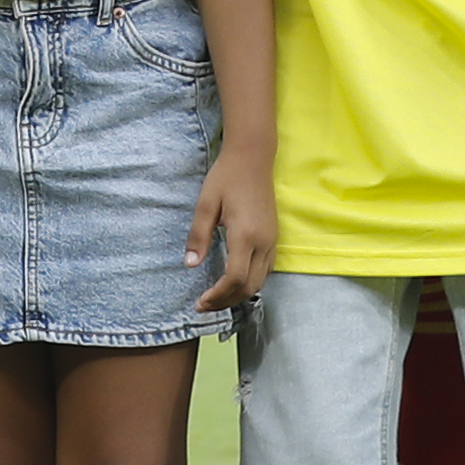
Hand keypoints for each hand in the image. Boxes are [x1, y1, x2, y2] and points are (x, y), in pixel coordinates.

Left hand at [185, 140, 275, 312]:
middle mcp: (263, 242)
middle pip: (249, 286)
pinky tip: (233, 283)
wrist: (253, 158)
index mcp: (245, 235)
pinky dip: (249, 284)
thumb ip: (199, 236)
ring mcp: (272, 241)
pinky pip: (265, 271)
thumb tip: (190, 265)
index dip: (218, 295)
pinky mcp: (274, 238)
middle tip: (205, 305)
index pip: (235, 278)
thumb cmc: (226, 178)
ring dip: (238, 295)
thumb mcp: (206, 204)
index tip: (200, 302)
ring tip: (216, 299)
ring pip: (260, 281)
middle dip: (227, 301)